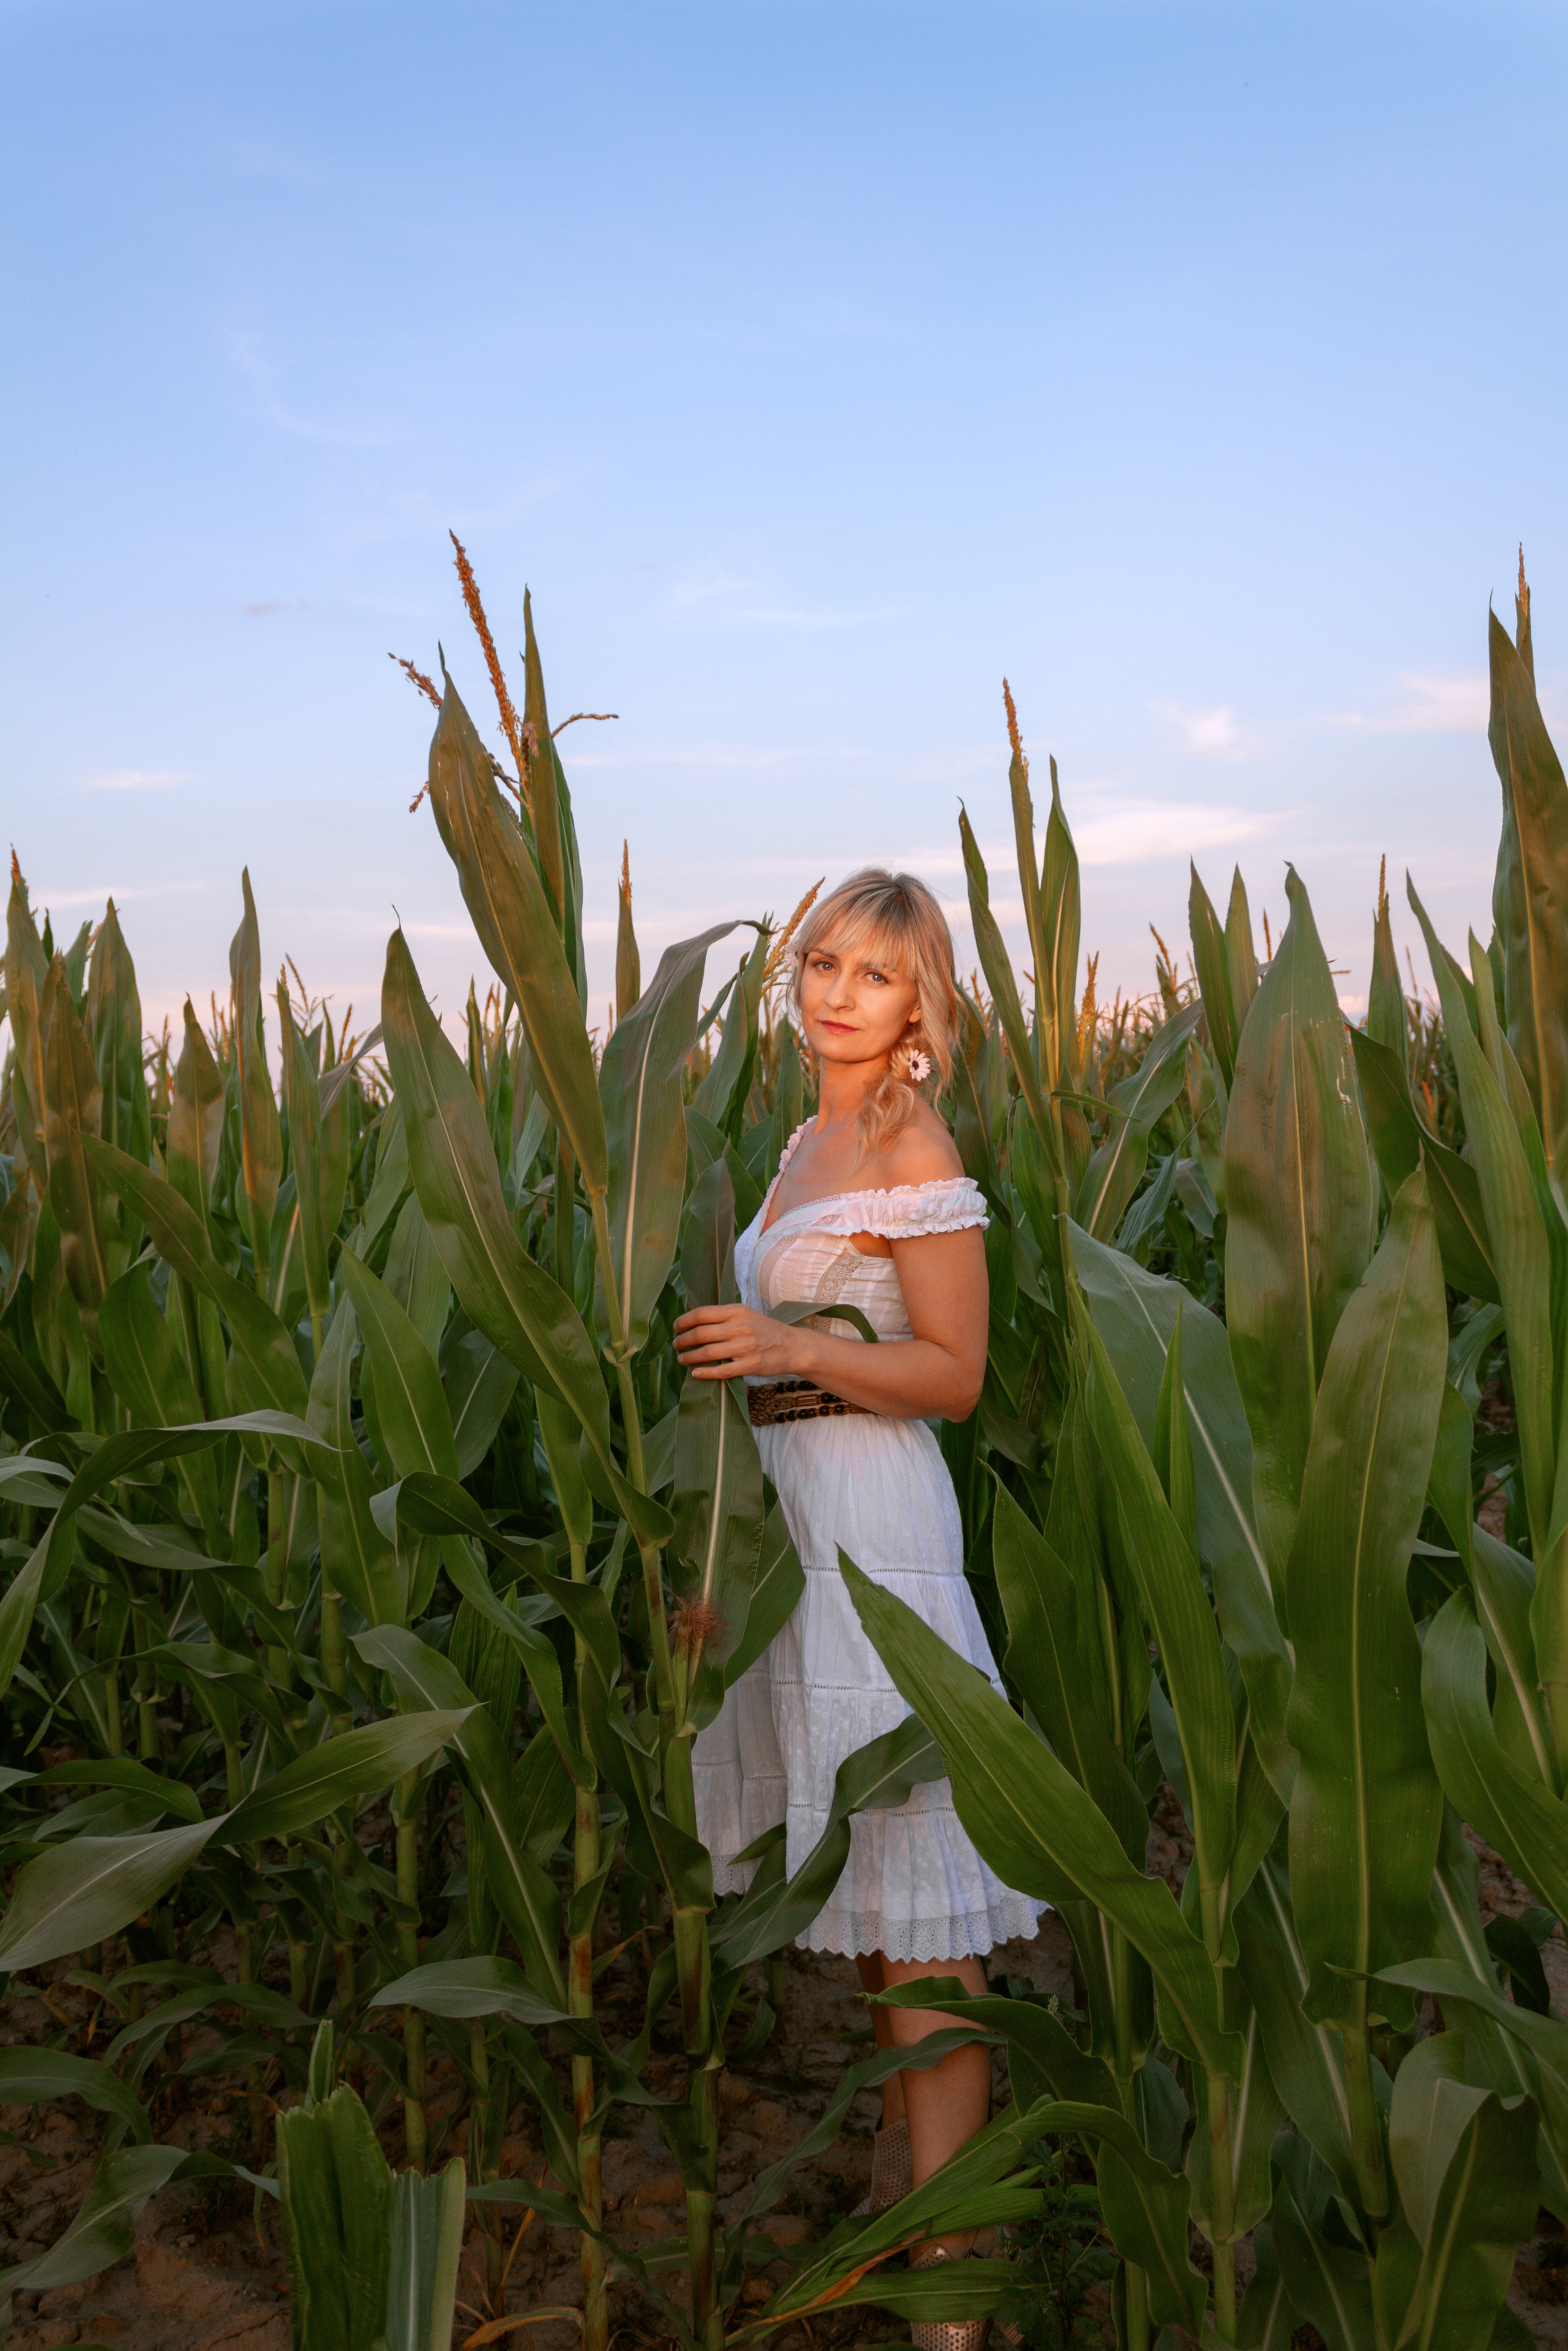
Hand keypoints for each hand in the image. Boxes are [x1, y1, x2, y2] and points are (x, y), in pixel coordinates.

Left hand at [672, 1303, 809, 1381]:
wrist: (792, 1346)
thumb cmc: (764, 1330)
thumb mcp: (746, 1315)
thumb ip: (724, 1316)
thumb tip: (694, 1321)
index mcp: (737, 1311)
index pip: (702, 1314)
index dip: (684, 1321)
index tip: (676, 1327)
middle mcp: (740, 1327)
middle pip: (701, 1333)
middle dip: (683, 1340)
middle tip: (676, 1345)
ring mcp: (745, 1347)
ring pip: (708, 1352)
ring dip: (690, 1357)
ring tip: (681, 1359)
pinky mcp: (750, 1365)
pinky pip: (722, 1370)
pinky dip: (705, 1373)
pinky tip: (695, 1373)